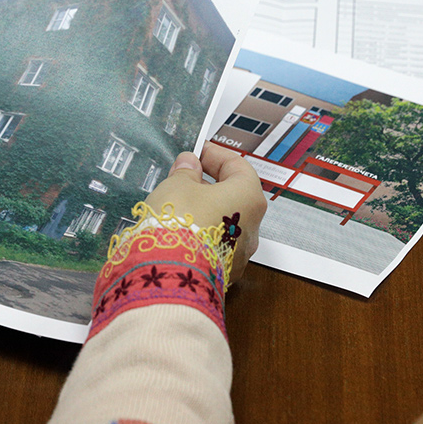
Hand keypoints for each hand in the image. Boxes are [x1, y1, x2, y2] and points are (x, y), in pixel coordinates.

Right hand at [145, 142, 265, 285]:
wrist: (170, 272)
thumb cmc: (179, 224)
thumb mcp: (177, 185)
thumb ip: (185, 171)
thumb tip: (189, 163)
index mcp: (248, 197)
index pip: (237, 165)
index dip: (214, 155)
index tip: (196, 151)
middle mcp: (252, 226)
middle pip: (233, 196)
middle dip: (207, 184)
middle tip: (182, 177)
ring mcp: (240, 253)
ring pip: (224, 224)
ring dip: (205, 210)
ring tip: (177, 206)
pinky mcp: (224, 271)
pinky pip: (214, 246)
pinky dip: (201, 235)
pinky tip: (179, 232)